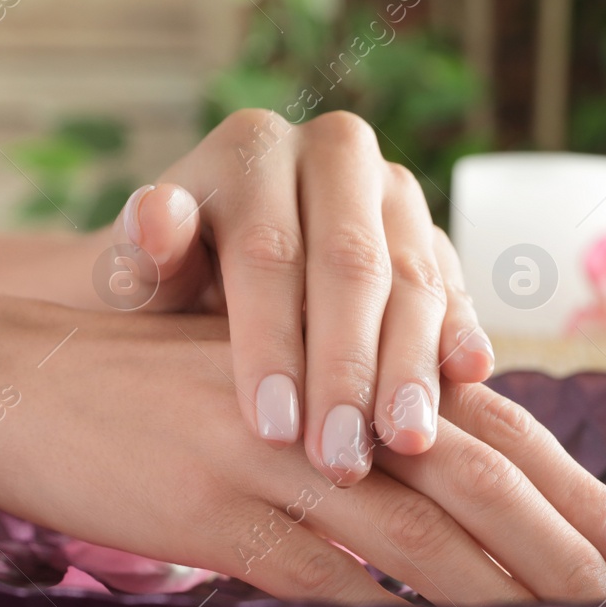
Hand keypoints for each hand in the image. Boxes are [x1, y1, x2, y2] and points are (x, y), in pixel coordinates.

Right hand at [0, 307, 605, 606]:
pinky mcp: (213, 508)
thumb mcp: (255, 391)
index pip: (488, 425)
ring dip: (506, 586)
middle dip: (568, 538)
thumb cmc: (135, 387)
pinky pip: (323, 573)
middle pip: (479, 468)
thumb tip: (428, 530)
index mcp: (344, 364)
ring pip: (418, 526)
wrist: (6, 372)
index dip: (571, 487)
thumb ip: (342, 440)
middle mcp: (326, 401)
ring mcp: (272, 454)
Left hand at [100, 109, 494, 483]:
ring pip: (414, 277)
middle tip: (340, 457)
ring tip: (403, 443)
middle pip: (351, 264)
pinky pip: (454, 285)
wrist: (206, 277)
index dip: (271, 342)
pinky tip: (469, 381)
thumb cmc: (162, 290)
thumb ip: (142, 259)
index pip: (268, 250)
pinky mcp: (433, 233)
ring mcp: (392, 190)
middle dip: (348, 369)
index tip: (270, 431)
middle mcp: (332, 151)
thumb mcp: (136, 280)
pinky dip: (460, 335)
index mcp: (250, 148)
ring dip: (412, 366)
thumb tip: (156, 221)